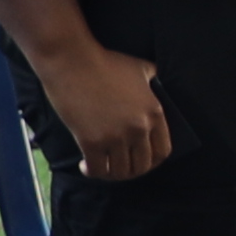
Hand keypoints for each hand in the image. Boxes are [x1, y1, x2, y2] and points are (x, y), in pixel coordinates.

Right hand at [42, 37, 175, 184]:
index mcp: (154, 113)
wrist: (72, 61)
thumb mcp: (140, 68)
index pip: (163, 151)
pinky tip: (86, 166)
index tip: (142, 161)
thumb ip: (153, 81)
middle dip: (132, 170)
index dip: (153, 161)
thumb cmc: (105, 61)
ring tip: (103, 168)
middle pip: (142, 166)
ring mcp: (116, 138)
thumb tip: (158, 88)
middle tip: (120, 167)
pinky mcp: (92, 142)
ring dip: (112, 174)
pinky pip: (98, 170)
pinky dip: (92, 172)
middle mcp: (139, 129)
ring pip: (120, 172)